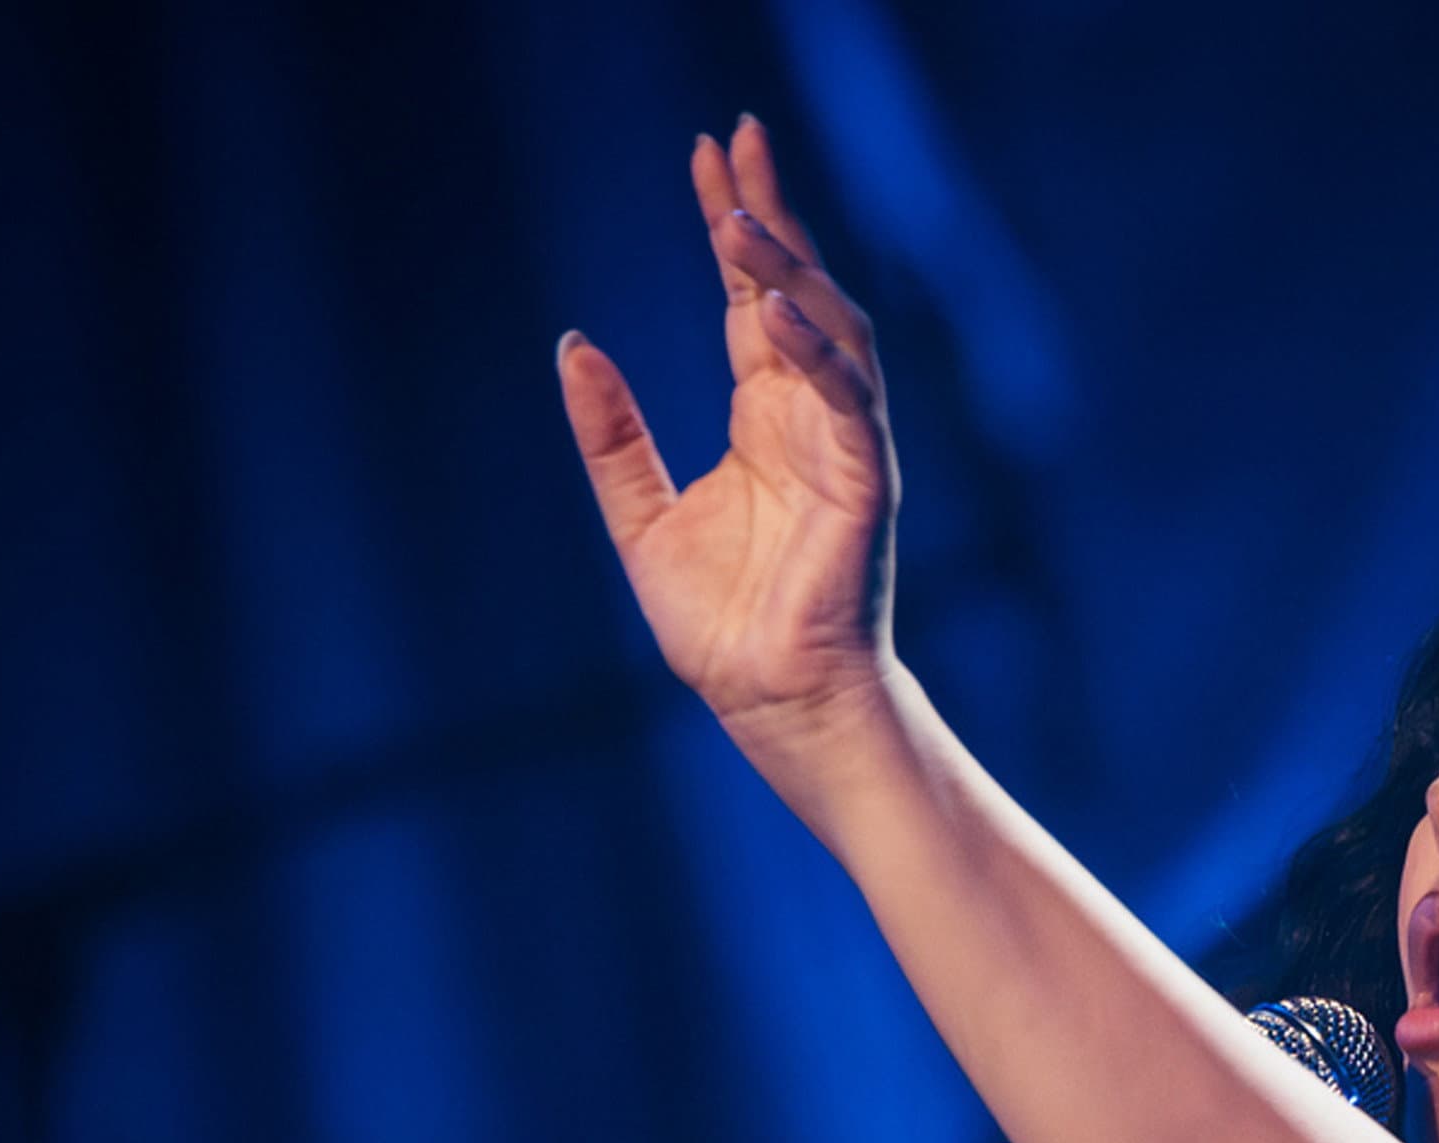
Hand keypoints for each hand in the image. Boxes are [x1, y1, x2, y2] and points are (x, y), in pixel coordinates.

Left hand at [557, 117, 903, 769]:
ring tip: (739, 219)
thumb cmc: (724, 628)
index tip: (709, 158)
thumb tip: (574, 346)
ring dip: (790, 272)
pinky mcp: (864, 485)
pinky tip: (777, 312)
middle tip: (737, 140)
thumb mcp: (639, 517)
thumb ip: (612, 436)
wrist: (773, 707)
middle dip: (768, 215)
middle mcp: (811, 420)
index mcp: (765, 420)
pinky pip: (849, 402)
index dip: (732, 228)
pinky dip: (818, 353)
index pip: (751, 301)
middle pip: (795, 291)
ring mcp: (845, 447)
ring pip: (832, 331)